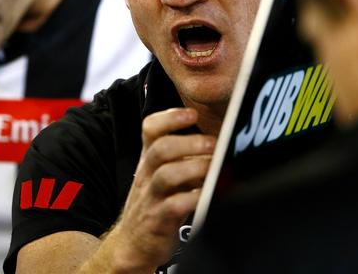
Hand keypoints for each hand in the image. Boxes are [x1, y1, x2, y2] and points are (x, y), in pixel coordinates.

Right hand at [106, 107, 215, 271]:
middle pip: (160, 149)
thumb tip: (223, 141)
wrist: (133, 243)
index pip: (150, 128)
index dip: (169, 117)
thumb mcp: (164, 174)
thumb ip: (186, 157)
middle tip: (214, 144)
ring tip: (215, 168)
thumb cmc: (157, 202)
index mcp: (150, 159)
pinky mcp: (159, 221)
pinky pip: (174, 207)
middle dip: (189, 142)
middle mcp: (148, 175)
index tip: (192, 114)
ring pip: (166, 175)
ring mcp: (151, 198)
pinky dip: (193, 199)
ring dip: (193, 168)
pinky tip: (207, 196)